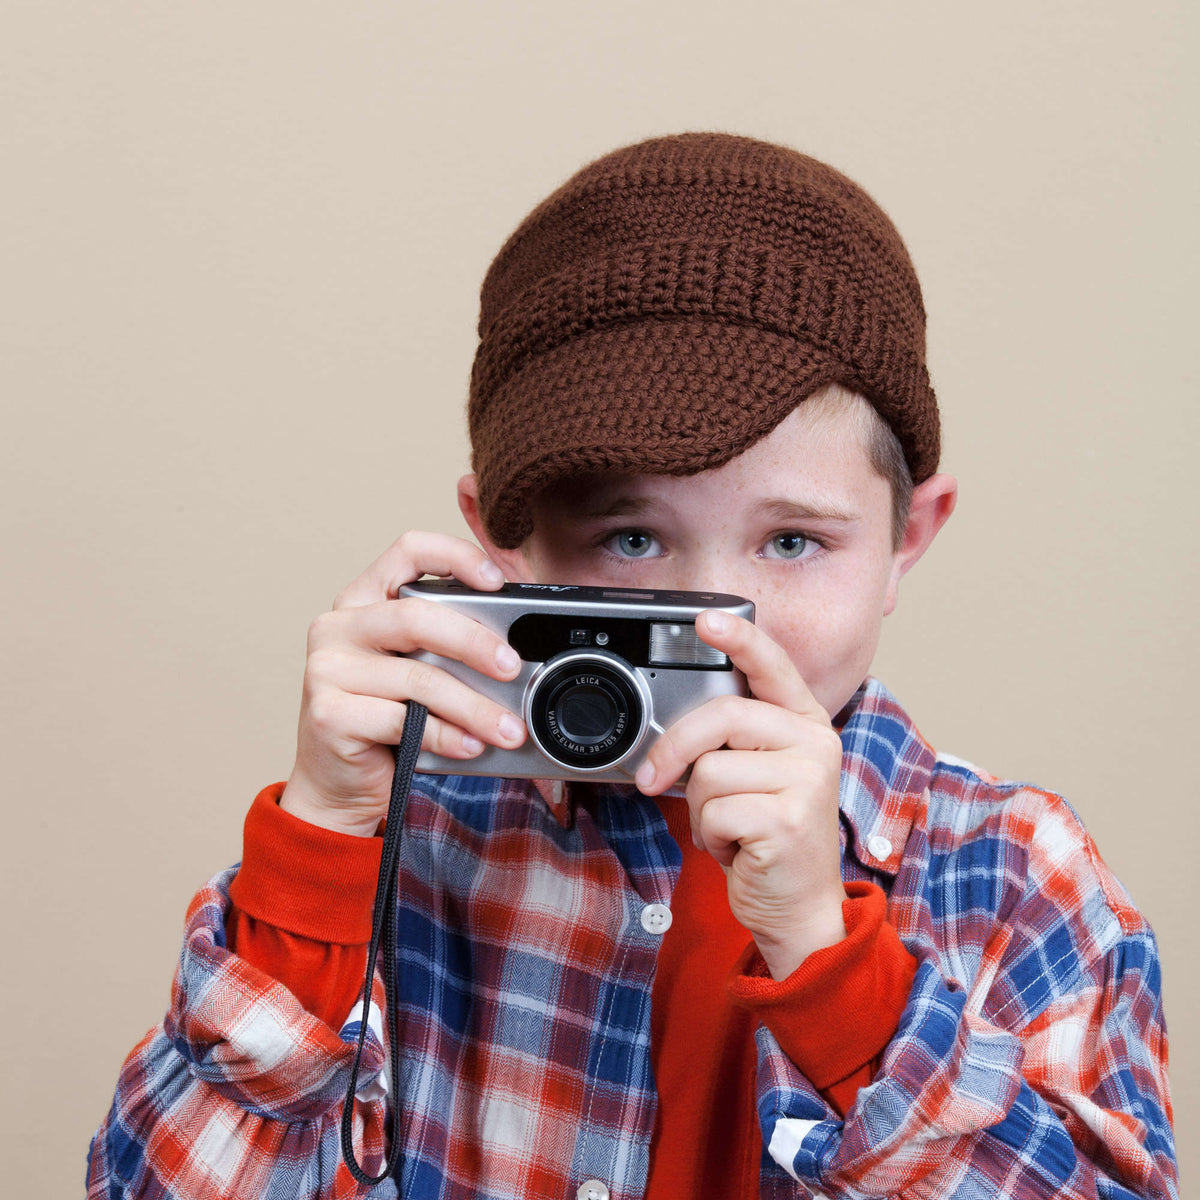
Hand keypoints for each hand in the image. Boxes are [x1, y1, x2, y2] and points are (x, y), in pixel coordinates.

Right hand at [280, 532, 526, 835]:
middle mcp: (339, 626)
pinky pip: (403, 721)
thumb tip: (514, 651)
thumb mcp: (415, 671)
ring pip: (418, 678)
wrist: (336, 784)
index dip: (456, 555)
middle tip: (512, 667)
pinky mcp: (329, 714)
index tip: (496, 580)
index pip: (408, 551)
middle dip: (475, 642)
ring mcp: (328, 669)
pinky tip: (469, 746)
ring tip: (507, 729)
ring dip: (473, 707)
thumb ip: (445, 648)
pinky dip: (446, 736)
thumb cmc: (385, 722)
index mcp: (363, 600)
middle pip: (417, 616)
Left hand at [634, 609, 846, 978]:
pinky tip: (736, 848)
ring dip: (699, 808)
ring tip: (728, 827)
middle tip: (652, 780)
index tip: (705, 620)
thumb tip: (672, 730)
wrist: (799, 907)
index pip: (773, 666)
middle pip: (721, 716)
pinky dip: (708, 836)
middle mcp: (814, 744)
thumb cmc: (767, 837)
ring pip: (709, 770)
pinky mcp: (788, 820)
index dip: (739, 639)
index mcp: (805, 724)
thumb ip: (730, 743)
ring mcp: (807, 781)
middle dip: (674, 749)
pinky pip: (712, 811)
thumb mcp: (756, 777)